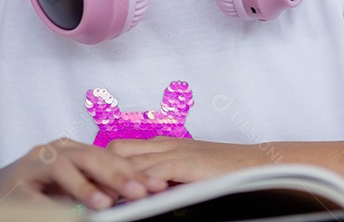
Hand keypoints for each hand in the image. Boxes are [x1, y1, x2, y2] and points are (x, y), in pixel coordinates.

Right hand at [0, 137, 160, 209]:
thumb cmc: (33, 193)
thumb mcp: (68, 189)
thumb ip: (95, 188)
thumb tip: (131, 195)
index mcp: (73, 151)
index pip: (109, 157)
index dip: (134, 171)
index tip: (157, 185)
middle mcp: (56, 151)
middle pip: (93, 157)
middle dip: (120, 175)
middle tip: (142, 192)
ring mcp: (34, 163)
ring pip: (66, 167)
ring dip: (87, 186)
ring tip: (106, 203)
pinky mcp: (15, 182)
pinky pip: (37, 191)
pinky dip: (54, 201)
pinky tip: (69, 211)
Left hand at [106, 137, 272, 185]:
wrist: (254, 163)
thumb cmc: (224, 170)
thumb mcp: (188, 169)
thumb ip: (165, 177)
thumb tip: (143, 194)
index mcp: (164, 143)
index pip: (121, 147)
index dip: (104, 164)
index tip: (90, 182)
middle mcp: (165, 143)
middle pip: (118, 150)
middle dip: (102, 170)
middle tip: (89, 192)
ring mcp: (175, 151)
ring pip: (131, 161)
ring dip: (114, 181)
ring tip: (98, 200)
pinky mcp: (186, 163)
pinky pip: (155, 172)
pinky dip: (139, 185)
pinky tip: (130, 199)